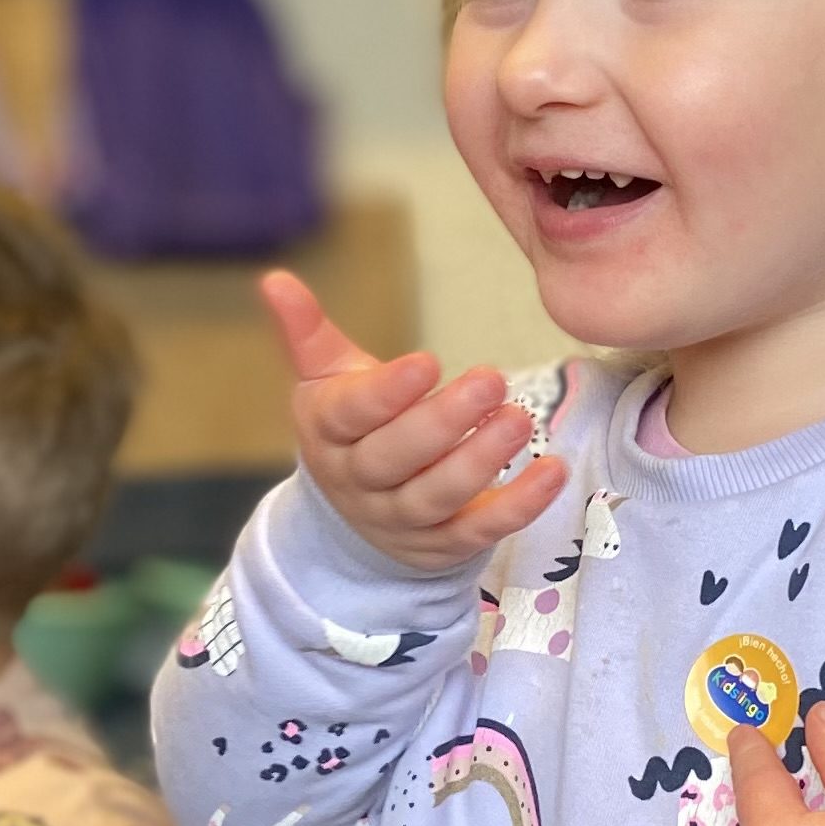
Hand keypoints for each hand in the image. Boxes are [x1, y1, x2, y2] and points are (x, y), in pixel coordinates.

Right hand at [261, 270, 563, 576]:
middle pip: (393, 459)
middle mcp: (359, 481)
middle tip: (490, 382)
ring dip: (479, 461)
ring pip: (435, 497)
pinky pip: (480, 531)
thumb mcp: (326, 380)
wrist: (356, 517)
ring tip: (518, 419)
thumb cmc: (353, 428)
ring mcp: (401, 520)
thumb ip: (307, 333)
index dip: (385, 394)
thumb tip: (273, 279)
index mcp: (328, 432)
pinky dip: (518, 506)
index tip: (427, 363)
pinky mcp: (443, 545)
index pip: (349, 415)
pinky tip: (551, 471)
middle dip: (441, 423)